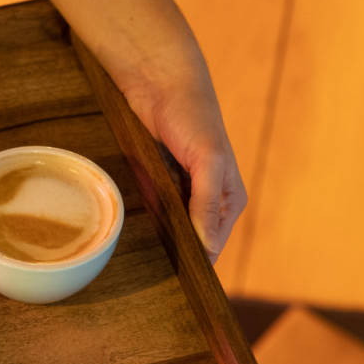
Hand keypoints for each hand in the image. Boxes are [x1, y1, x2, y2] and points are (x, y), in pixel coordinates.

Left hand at [114, 62, 247, 259]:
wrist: (161, 82)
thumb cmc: (193, 116)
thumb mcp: (208, 161)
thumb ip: (208, 205)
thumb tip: (209, 247)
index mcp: (229, 199)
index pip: (214, 244)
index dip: (197, 261)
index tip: (176, 282)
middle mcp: (209, 199)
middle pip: (192, 239)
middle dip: (175, 251)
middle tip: (151, 272)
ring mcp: (183, 191)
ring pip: (171, 226)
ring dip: (158, 236)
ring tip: (140, 255)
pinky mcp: (160, 181)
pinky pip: (153, 208)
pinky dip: (145, 216)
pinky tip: (134, 227)